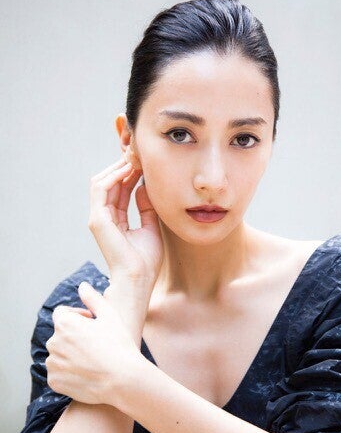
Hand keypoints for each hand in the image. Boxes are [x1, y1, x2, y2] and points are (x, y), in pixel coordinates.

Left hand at [45, 281, 143, 404]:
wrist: (123, 380)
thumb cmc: (119, 345)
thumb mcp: (110, 316)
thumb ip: (93, 298)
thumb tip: (81, 286)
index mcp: (65, 323)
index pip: (61, 313)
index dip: (77, 315)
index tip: (91, 323)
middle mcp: (53, 342)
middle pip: (60, 335)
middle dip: (74, 336)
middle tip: (96, 344)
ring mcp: (53, 363)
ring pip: (59, 354)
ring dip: (70, 354)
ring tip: (92, 360)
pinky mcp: (54, 381)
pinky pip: (58, 373)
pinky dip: (68, 373)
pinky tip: (87, 373)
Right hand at [88, 156, 163, 283]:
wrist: (139, 278)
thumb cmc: (145, 261)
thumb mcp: (151, 228)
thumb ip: (146, 208)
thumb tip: (144, 188)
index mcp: (115, 221)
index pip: (118, 190)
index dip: (129, 174)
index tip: (143, 163)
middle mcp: (104, 218)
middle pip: (109, 183)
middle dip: (122, 167)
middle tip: (138, 154)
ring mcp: (98, 218)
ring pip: (101, 182)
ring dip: (117, 168)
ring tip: (133, 158)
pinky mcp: (98, 220)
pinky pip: (101, 189)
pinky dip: (114, 176)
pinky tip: (129, 169)